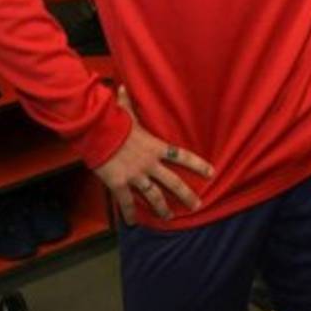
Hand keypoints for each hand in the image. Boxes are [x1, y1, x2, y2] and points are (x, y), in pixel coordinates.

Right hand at [93, 87, 213, 223]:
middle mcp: (150, 164)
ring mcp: (136, 176)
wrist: (98, 132)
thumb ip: (128, 103)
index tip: (212, 173)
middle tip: (197, 206)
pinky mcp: (120, 184)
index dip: (199, 165)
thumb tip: (123, 88)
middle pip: (174, 183)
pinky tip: (132, 223)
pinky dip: (129, 213)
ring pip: (154, 197)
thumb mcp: (126, 112)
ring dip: (163, 209)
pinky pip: (126, 202)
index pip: (183, 157)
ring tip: (170, 218)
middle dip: (187, 196)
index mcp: (156, 147)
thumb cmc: (114, 121)